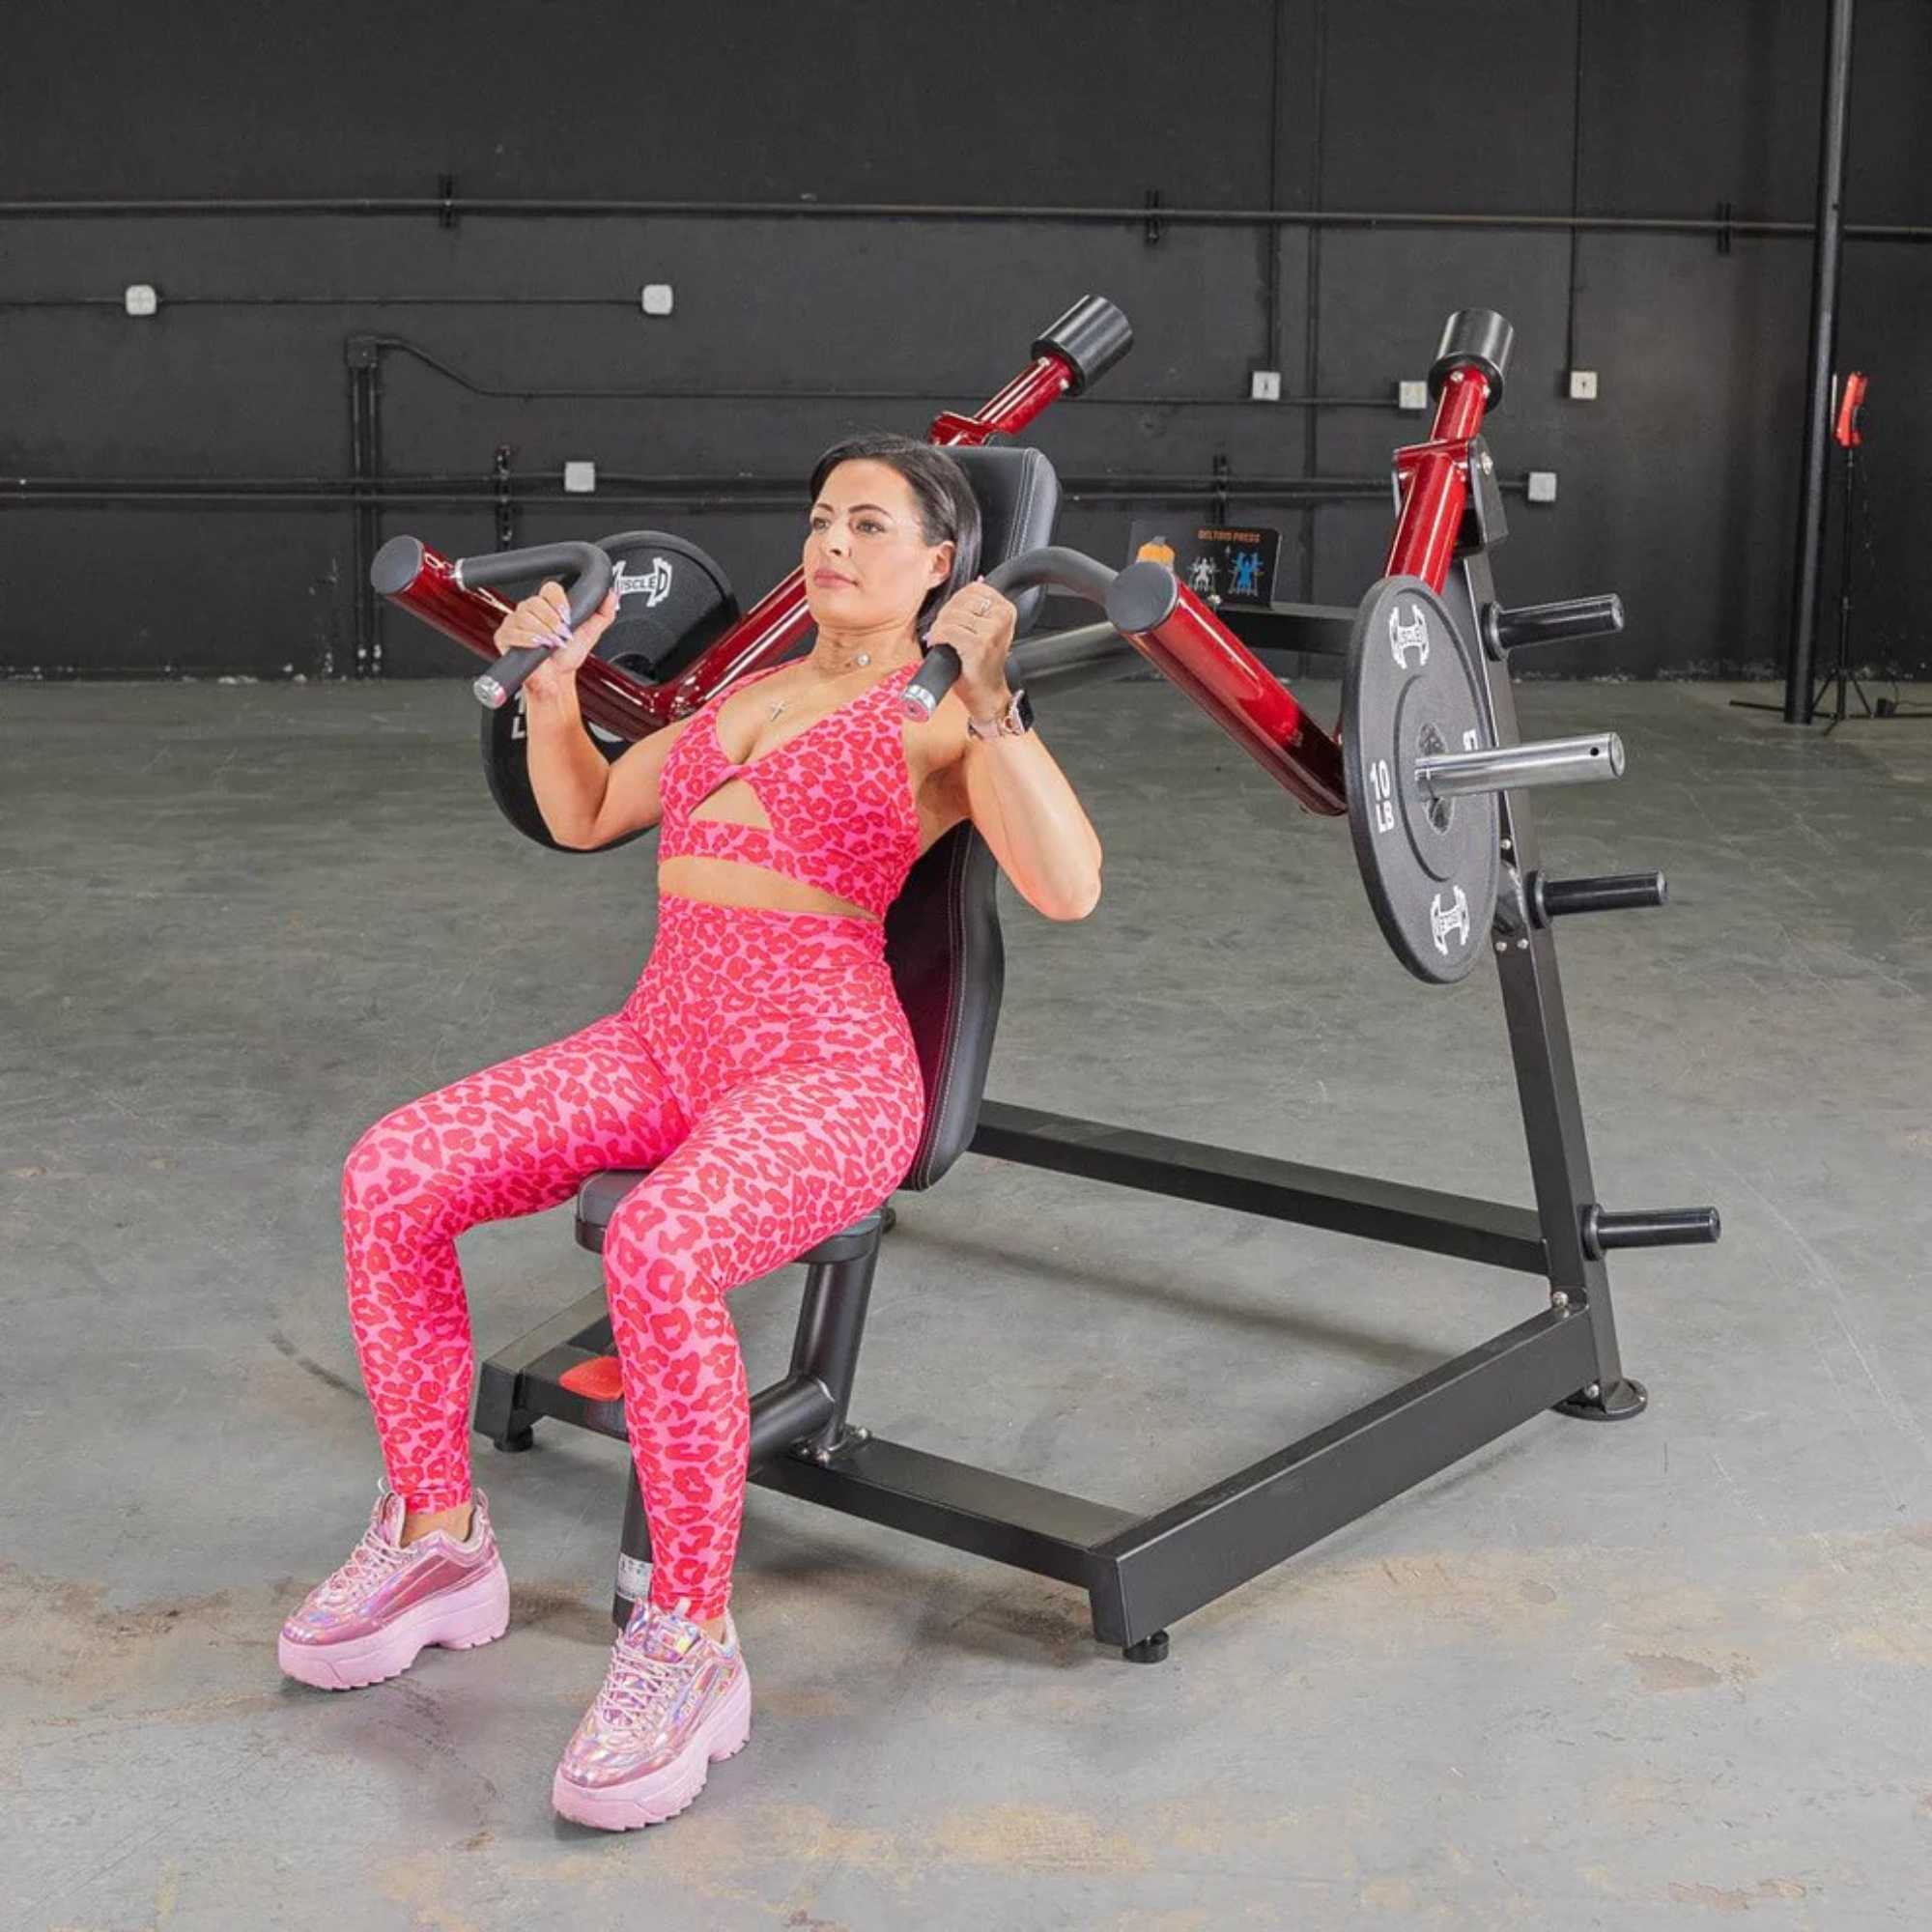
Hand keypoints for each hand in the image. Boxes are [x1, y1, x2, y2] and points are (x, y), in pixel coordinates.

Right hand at [491, 580, 618, 712]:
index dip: (559, 601)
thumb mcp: (590, 633)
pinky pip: (513, 632)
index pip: (550, 588)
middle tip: (562, 635)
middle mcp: (529, 610)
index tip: (568, 616)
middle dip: (552, 621)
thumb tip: (612, 595)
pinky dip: (528, 640)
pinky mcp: (504, 636)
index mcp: (548, 604)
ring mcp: (515, 622)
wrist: (556, 678)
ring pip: (524, 616)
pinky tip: (538, 646)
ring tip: (552, 643)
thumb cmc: (568, 655)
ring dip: (542, 632)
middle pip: (535, 602)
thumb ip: (603, 613)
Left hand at [925, 578, 1016, 715]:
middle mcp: (1001, 618)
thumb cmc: (984, 663)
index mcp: (1006, 609)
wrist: (987, 692)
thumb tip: (974, 582)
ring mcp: (991, 632)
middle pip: (960, 600)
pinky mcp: (978, 645)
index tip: (952, 616)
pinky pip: (947, 630)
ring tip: (942, 638)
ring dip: (939, 627)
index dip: (955, 601)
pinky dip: (937, 636)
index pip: (972, 589)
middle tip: (944, 630)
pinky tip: (939, 644)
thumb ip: (982, 605)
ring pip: (952, 615)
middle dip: (946, 615)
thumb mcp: (990, 628)